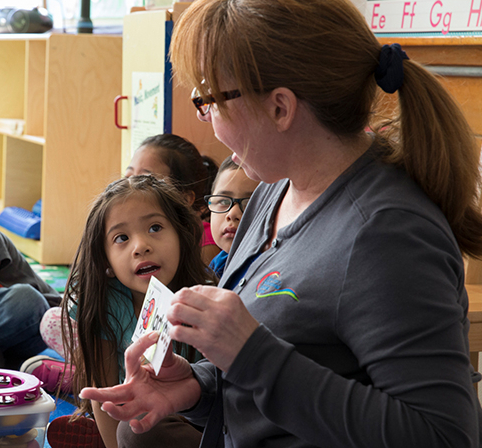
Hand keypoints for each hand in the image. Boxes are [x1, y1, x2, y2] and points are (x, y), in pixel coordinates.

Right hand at [80, 332, 200, 433]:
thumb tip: (162, 335)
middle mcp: (136, 389)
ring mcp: (145, 401)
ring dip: (115, 410)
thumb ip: (164, 349)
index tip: (155, 334)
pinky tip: (134, 425)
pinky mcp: (158, 411)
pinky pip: (146, 422)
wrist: (191, 384)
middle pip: (114, 392)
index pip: (130, 357)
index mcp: (137, 372)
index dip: (141, 344)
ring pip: (125, 410)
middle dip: (97, 394)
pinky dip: (140, 426)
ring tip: (107, 406)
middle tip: (84, 392)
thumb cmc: (174, 371)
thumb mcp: (169, 357)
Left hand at [168, 285, 259, 371]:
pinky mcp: (205, 341)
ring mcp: (212, 324)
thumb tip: (190, 297)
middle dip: (174, 302)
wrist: (254, 354)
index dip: (186, 296)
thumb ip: (214, 300)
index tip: (185, 304)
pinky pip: (178, 331)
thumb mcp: (234, 307)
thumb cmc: (242, 332)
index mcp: (226, 297)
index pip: (196, 288)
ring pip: (177, 310)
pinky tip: (178, 335)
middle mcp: (219, 307)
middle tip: (175, 311)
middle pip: (183, 295)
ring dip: (171, 316)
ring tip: (176, 322)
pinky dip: (173, 333)